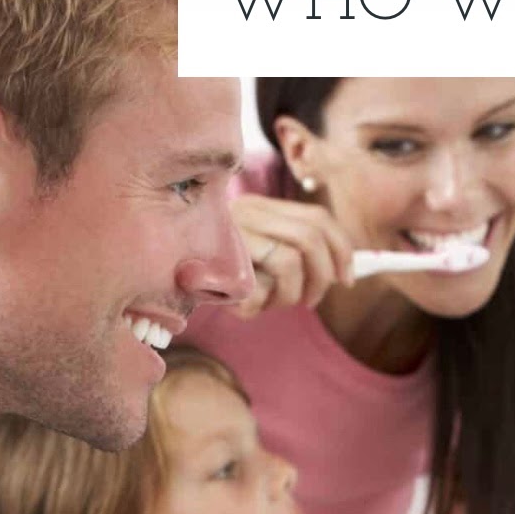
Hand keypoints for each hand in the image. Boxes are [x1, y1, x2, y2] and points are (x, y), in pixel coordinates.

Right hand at [229, 192, 354, 317]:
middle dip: (322, 276)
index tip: (347, 280)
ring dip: (290, 295)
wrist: (167, 281)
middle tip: (312, 301)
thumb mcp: (258, 255)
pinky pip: (260, 289)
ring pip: (290, 262)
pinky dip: (260, 306)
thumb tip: (339, 272)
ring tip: (270, 303)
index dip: (342, 250)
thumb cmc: (221, 275)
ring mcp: (233, 234)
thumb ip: (293, 251)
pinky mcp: (220, 262)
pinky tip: (243, 305)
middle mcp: (248, 213)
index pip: (317, 218)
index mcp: (261, 207)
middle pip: (311, 238)